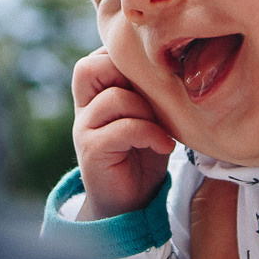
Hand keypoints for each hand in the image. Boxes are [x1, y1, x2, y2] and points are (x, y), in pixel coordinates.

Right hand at [70, 48, 174, 219]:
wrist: (130, 202)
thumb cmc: (143, 153)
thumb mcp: (148, 113)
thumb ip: (147, 89)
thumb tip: (174, 59)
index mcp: (95, 94)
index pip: (98, 56)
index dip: (126, 59)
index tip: (154, 80)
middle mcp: (84, 108)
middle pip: (90, 67)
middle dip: (129, 78)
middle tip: (155, 99)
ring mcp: (84, 129)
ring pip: (114, 98)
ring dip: (146, 111)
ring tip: (163, 129)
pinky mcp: (92, 151)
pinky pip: (122, 128)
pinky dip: (149, 134)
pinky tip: (163, 145)